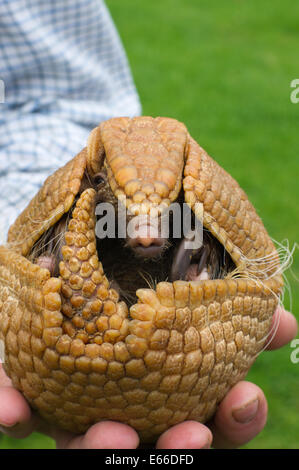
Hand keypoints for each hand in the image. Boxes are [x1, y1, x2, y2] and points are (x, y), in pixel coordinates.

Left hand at [0, 307, 296, 448]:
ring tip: (112, 435)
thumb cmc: (139, 296)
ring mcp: (75, 408)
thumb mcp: (190, 297)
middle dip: (176, 453)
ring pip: (84, 446)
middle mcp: (124, 411)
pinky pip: (19, 412)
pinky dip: (14, 412)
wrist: (80, 275)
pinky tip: (13, 407)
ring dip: (98, 449)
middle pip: (150, 449)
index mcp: (166, 394)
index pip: (208, 424)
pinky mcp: (32, 390)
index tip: (244, 399)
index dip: (233, 423)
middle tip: (190, 438)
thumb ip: (232, 314)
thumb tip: (285, 323)